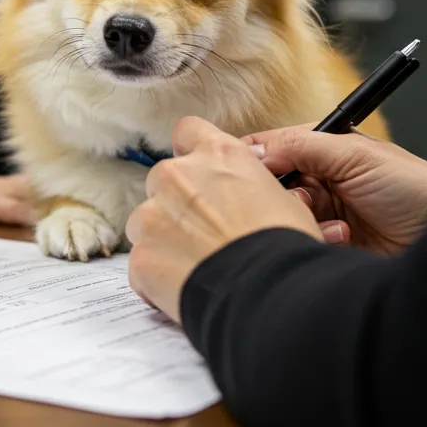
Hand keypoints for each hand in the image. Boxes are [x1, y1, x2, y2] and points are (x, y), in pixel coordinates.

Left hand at [125, 116, 321, 323]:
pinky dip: (157, 276)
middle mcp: (178, 175)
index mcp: (218, 155)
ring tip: (196, 266)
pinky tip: (185, 289)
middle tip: (204, 233)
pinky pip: (142, 264)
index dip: (191, 152)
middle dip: (176, 203)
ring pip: (145, 221)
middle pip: (162, 180)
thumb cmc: (285, 249)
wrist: (270, 295)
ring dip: (162, 239)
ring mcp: (152, 215)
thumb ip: (252, 186)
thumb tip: (253, 197)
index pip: (188, 131)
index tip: (197, 172)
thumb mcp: (285, 200)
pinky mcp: (140, 256)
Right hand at [245, 124, 426, 254]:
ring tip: (330, 222)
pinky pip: (300, 240)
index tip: (245, 170)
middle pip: (271, 184)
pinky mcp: (326, 245)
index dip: (255, 157)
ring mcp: (322, 215)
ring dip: (302, 217)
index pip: (272, 147)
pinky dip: (315, 237)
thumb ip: (300, 146)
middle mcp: (318, 181)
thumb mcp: (354, 156)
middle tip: (303, 199)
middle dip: (281, 192)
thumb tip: (252, 150)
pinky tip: (341, 238)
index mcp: (323, 150)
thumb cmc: (412, 188)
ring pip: (283, 214)